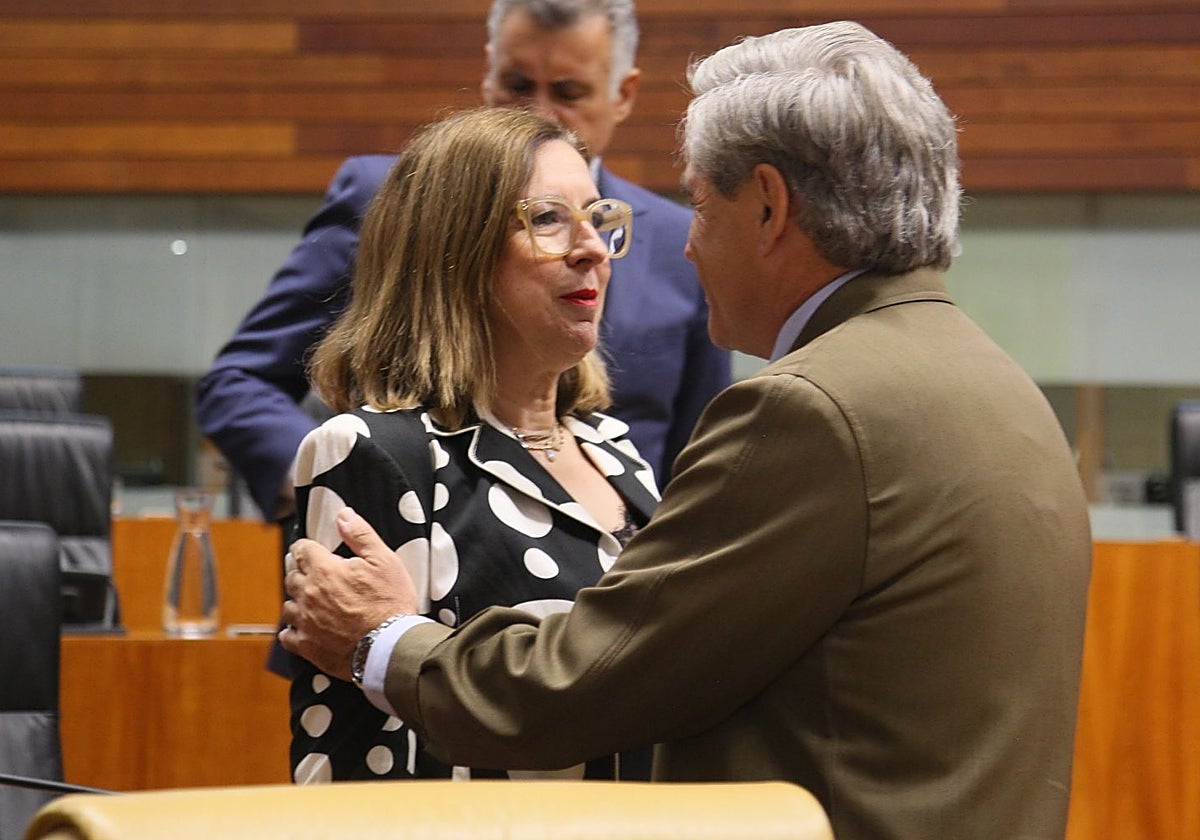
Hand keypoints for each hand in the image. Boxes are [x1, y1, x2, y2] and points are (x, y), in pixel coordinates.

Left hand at [278, 507, 419, 679]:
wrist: (390, 647)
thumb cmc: (391, 603)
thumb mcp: (384, 560)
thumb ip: (360, 535)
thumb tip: (343, 514)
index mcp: (324, 570)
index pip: (301, 549)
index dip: (308, 547)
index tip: (314, 550)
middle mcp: (308, 595)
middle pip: (291, 575)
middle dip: (301, 570)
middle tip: (313, 572)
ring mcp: (305, 622)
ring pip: (288, 605)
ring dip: (297, 600)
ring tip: (310, 600)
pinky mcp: (307, 646)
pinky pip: (287, 636)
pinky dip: (292, 630)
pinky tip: (303, 628)